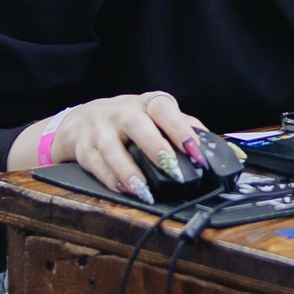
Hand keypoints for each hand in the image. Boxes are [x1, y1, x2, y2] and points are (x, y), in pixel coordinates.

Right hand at [45, 91, 208, 201]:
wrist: (83, 119)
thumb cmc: (129, 119)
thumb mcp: (155, 115)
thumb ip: (182, 125)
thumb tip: (210, 144)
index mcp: (146, 103)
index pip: (164, 109)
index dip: (180, 128)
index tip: (195, 150)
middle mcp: (122, 112)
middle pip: (137, 125)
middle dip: (155, 148)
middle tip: (173, 171)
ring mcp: (100, 129)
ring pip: (111, 149)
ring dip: (129, 171)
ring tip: (145, 190)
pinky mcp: (84, 149)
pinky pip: (96, 165)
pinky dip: (110, 179)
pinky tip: (124, 190)